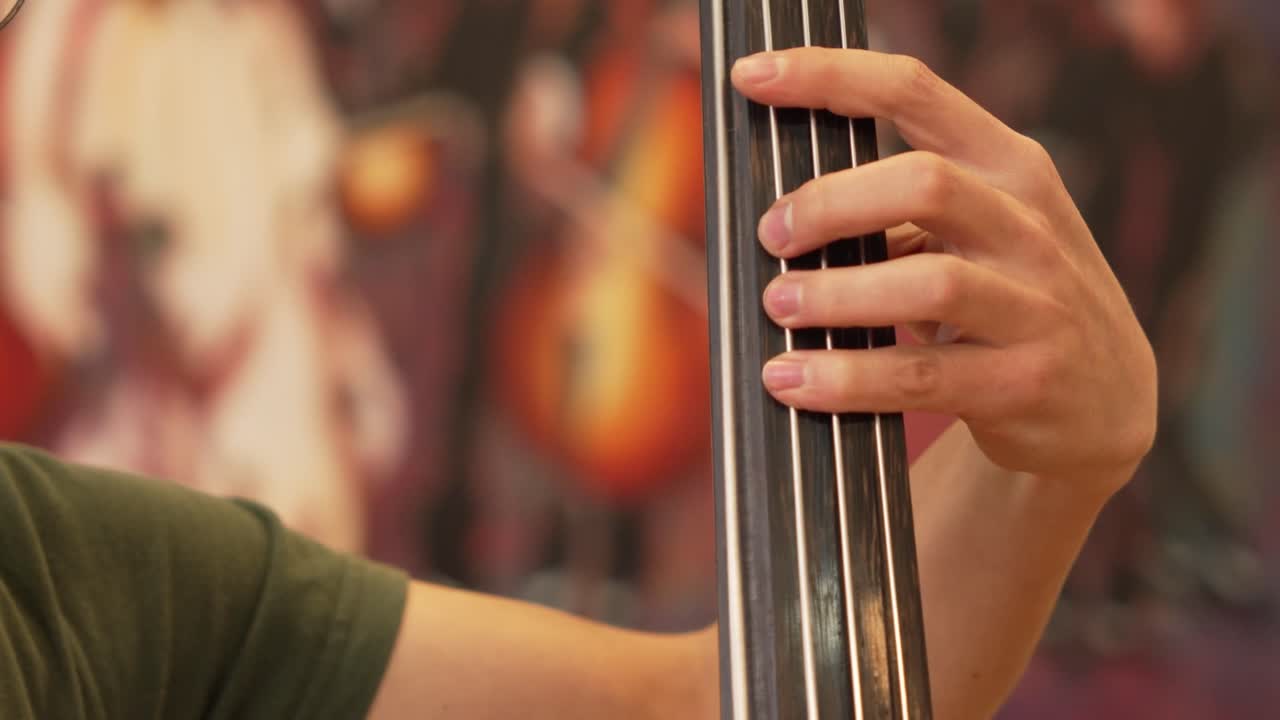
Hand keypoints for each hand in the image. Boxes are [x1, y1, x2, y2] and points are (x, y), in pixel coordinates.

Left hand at [730, 48, 1156, 492]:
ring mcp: (1036, 305)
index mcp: (1008, 166)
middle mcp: (1028, 225)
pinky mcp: (1023, 382)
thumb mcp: (978, 230)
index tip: (754, 77)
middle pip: (925, 182)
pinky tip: (793, 380)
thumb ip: (900, 208)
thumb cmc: (1012, 297)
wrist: (1106, 398)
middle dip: (831, 203)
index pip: (915, 91)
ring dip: (837, 294)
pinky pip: (921, 377)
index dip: (829, 77)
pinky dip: (847, 378)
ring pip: (930, 284)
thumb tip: (783, 211)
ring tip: (778, 306)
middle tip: (771, 235)